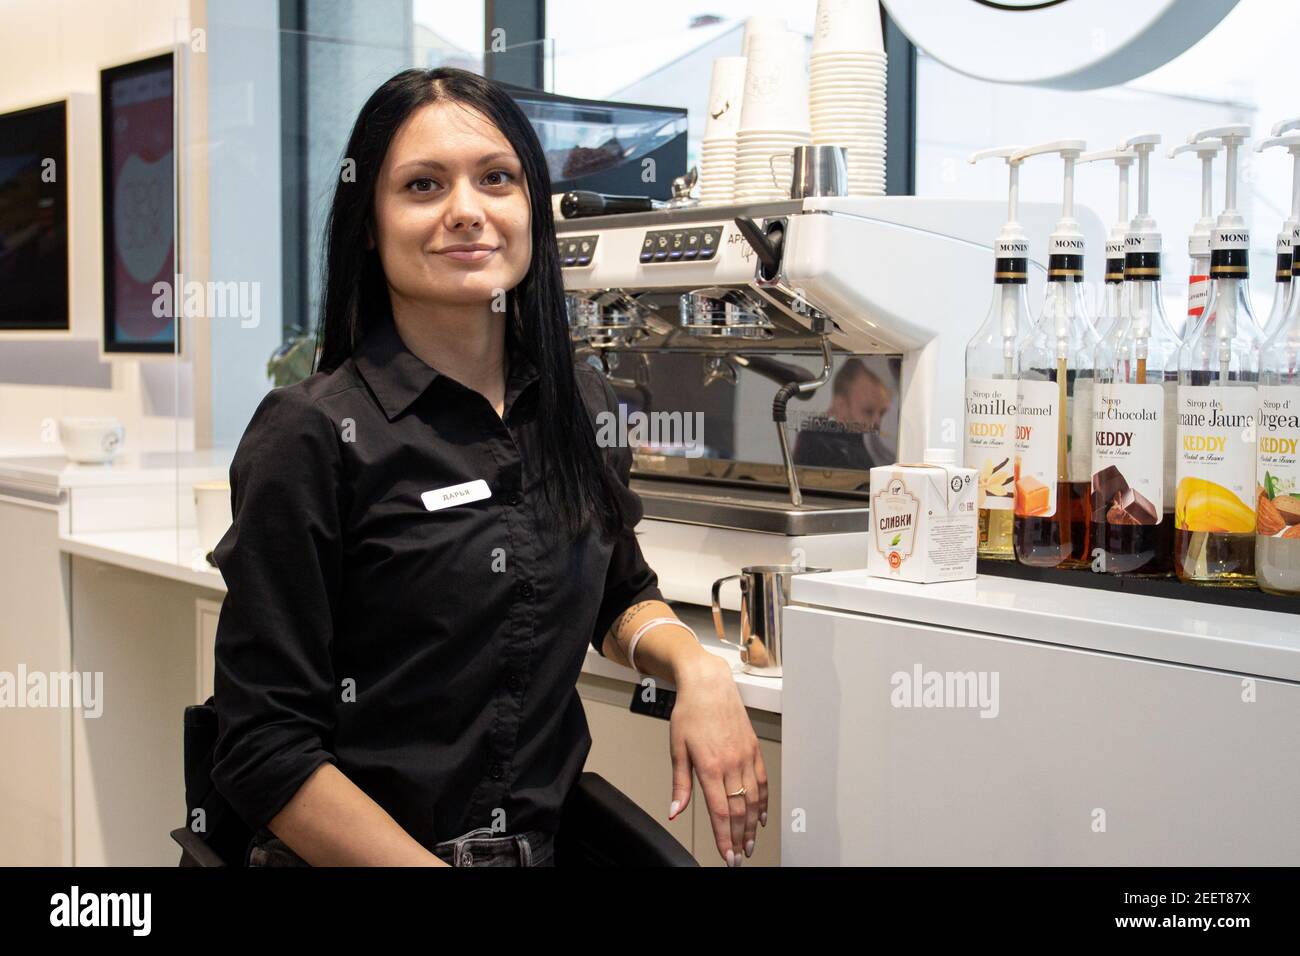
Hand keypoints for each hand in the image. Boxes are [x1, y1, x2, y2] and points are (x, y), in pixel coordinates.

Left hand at [666, 653, 767, 865]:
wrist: (709, 685)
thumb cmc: (690, 713)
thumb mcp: (677, 748)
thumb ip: (679, 783)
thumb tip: (675, 810)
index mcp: (709, 765)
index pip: (719, 811)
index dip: (724, 837)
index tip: (726, 854)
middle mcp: (731, 763)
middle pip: (739, 810)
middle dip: (739, 838)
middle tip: (738, 856)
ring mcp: (745, 756)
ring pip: (753, 799)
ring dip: (752, 826)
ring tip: (749, 844)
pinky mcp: (754, 749)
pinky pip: (762, 781)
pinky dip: (764, 802)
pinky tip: (761, 817)